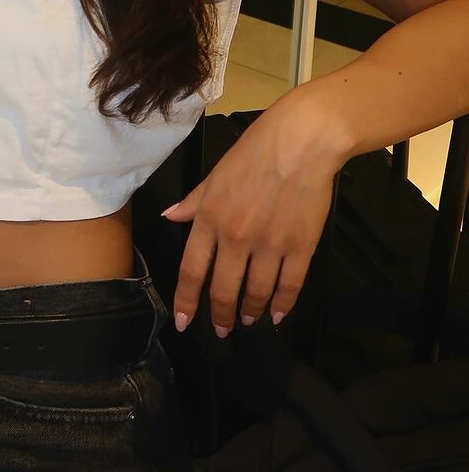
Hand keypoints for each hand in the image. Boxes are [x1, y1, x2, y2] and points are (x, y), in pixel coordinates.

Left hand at [162, 98, 343, 336]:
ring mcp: (270, 245)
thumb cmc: (254, 151)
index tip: (183, 322)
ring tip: (247, 321)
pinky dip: (283, 304)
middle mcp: (236, 237)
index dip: (186, 301)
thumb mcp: (214, 174)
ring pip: (256, 292)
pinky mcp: (301, 247)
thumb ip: (193, 202)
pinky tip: (278, 314)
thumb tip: (169, 217)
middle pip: (223, 290)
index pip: (192, 270)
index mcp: (210, 219)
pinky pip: (290, 286)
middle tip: (222, 330)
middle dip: (220, 316)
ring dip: (250, 312)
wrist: (302, 141)